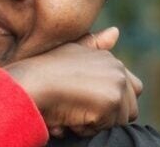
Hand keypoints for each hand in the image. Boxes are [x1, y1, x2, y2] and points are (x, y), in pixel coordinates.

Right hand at [4, 27, 140, 137]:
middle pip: (130, 108)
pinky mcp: (111, 101)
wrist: (29, 83)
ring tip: (72, 112)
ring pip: (119, 121)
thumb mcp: (70, 52)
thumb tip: (116, 31)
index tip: (87, 103)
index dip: (112, 102)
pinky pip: (106, 128)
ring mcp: (116, 84)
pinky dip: (86, 129)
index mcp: (110, 59)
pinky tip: (70, 118)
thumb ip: (94, 46)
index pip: (131, 90)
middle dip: (109, 115)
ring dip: (96, 123)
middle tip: (79, 109)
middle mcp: (117, 68)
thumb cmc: (42, 71)